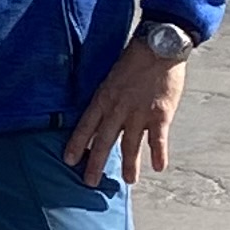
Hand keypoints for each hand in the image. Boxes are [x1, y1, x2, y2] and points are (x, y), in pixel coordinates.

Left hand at [63, 46, 184, 184]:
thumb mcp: (111, 78)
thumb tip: (106, 117)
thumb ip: (108, 99)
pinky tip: (158, 168)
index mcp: (103, 98)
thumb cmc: (134, 60)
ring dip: (129, 165)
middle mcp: (118, 109)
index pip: (85, 126)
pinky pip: (158, 140)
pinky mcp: (160, 115)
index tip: (69, 160)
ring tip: (128, 181)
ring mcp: (139, 113)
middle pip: (104, 142)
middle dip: (96, 164)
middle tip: (89, 182)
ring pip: (130, 145)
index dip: (77, 144)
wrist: (158, 47)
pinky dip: (158, 155)